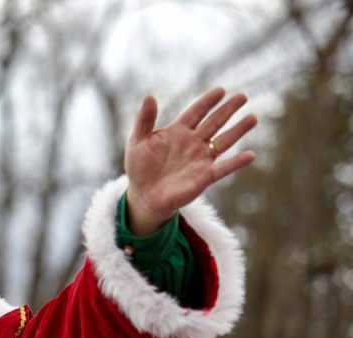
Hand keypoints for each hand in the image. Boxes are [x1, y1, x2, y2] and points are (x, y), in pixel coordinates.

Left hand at [124, 87, 256, 235]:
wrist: (144, 195)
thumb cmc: (139, 167)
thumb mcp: (137, 141)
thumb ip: (144, 120)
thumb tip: (149, 96)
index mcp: (177, 131)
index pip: (196, 112)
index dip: (207, 101)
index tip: (220, 90)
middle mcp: (193, 142)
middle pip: (214, 122)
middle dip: (228, 109)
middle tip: (243, 96)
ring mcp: (200, 159)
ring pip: (223, 141)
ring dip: (238, 130)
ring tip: (253, 118)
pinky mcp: (204, 177)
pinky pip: (223, 168)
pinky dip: (236, 162)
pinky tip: (250, 155)